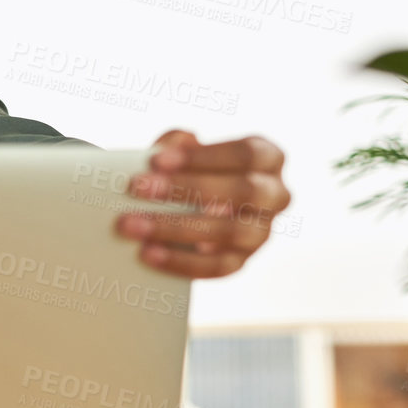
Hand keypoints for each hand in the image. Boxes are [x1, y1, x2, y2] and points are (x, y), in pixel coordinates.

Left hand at [115, 130, 290, 278]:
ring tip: (132, 225)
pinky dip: (181, 260)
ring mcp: (262, 231)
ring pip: (229, 231)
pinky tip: (148, 253)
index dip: (204, 157)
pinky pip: (217, 266)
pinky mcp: (242, 260)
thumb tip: (181, 140)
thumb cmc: (189, 170)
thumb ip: (179, 143)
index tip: (157, 159)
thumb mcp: (184, 152)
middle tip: (137, 188)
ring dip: (176, 228)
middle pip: (241, 191)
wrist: (190, 207)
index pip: (246, 154)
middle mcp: (275, 195)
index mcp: (268, 157)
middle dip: (186, 189)